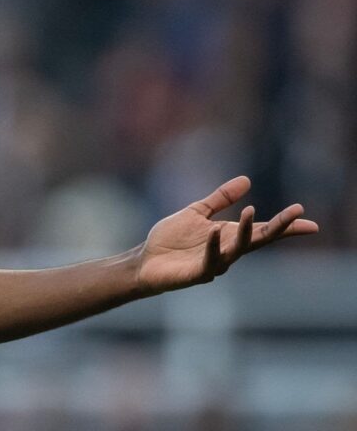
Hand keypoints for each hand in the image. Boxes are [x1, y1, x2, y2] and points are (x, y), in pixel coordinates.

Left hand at [136, 176, 318, 293]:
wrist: (145, 261)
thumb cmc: (171, 239)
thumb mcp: (197, 212)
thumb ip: (221, 199)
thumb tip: (246, 180)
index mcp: (229, 235)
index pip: (263, 230)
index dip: (285, 225)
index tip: (307, 218)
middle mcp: (227, 250)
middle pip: (259, 239)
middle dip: (279, 227)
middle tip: (298, 215)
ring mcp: (215, 263)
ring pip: (237, 249)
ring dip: (246, 232)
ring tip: (252, 212)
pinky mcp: (197, 273)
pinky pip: (210, 260)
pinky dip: (213, 247)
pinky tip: (214, 232)